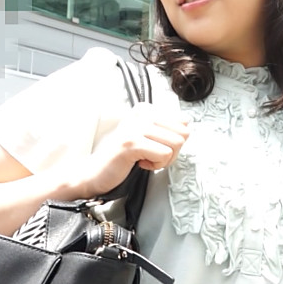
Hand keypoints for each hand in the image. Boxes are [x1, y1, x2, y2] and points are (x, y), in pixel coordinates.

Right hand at [67, 103, 190, 197]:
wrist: (94, 173)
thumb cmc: (121, 159)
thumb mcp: (146, 138)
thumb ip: (165, 128)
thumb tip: (187, 122)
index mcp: (146, 110)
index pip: (183, 122)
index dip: (173, 142)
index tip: (154, 147)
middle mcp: (142, 114)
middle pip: (183, 133)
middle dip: (172, 151)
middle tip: (152, 156)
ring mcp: (136, 127)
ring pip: (176, 144)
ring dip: (164, 160)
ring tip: (145, 159)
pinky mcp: (132, 143)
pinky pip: (164, 154)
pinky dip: (156, 165)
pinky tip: (140, 164)